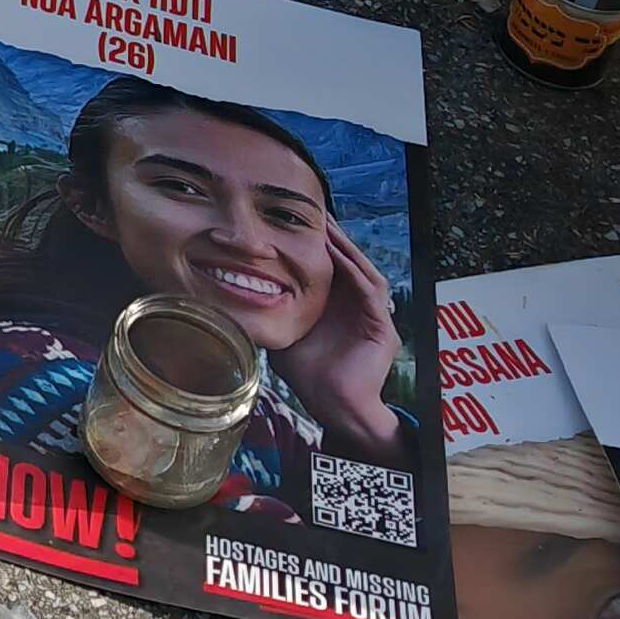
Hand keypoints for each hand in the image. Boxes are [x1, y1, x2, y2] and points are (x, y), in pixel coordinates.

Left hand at [272, 226, 404, 460]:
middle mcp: (359, 307)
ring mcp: (374, 317)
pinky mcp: (384, 328)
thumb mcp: (285, 329)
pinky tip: (340, 257)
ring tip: (329, 228)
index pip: (333, 267)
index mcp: (339, 305)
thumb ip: (273, 308)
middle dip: (336, 239)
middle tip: (317, 213)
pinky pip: (371, 293)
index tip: (300, 221)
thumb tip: (236, 289)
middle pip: (351, 264)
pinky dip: (356, 272)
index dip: (321, 244)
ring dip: (347, 250)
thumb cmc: (307, 373)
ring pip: (364, 273)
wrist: (331, 405)